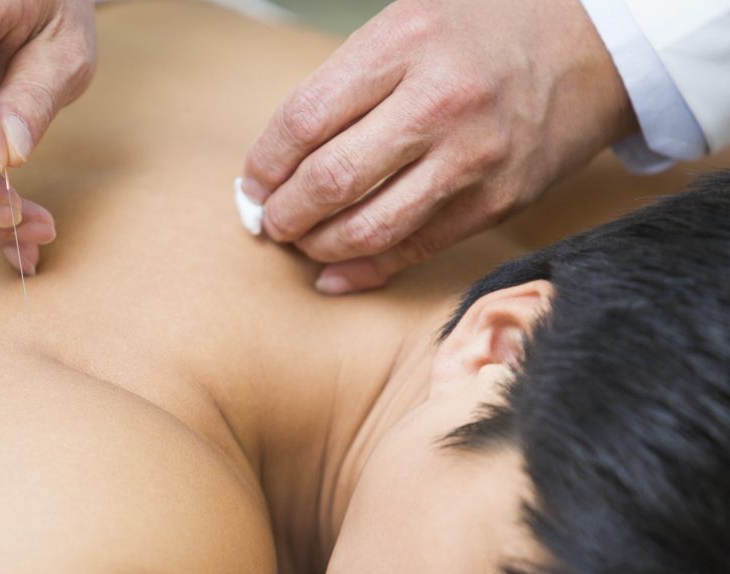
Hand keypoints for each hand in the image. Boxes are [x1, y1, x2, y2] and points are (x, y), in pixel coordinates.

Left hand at [241, 0, 634, 292]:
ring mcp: (471, 158)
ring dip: (318, 245)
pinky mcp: (496, 203)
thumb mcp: (410, 22)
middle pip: (329, 181)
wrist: (594, 45)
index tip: (253, 181)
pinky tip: (335, 274)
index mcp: (404, 43)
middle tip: (270, 219)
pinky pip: (414, 250)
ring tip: (300, 241)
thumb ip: (349, 82)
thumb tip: (282, 154)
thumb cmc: (487, 29)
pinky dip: (364, 271)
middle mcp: (437, 102)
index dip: (264, 163)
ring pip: (368, 227)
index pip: (304, 120)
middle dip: (283, 213)